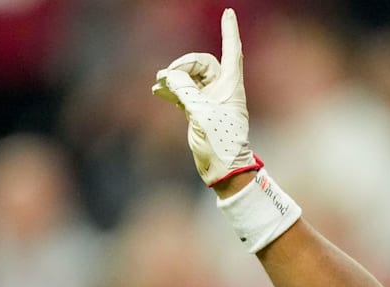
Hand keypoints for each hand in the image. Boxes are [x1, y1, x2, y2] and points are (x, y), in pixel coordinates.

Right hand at [152, 8, 262, 185]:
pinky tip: (158, 91)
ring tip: (158, 82)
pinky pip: (185, 94)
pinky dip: (172, 91)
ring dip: (175, 78)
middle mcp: (222, 89)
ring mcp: (211, 100)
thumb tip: (170, 77)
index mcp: (231, 86)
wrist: (224, 168)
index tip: (228, 12)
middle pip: (203, 64)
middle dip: (184, 66)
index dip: (230, 31)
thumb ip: (185, 92)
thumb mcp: (201, 113)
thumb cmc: (221, 141)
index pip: (232, 51)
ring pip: (191, 78)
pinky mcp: (200, 112)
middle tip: (168, 78)